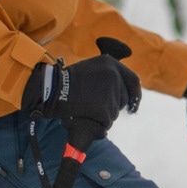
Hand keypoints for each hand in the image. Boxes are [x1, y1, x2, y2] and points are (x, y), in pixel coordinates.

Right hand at [23, 38, 141, 134]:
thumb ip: (108, 76)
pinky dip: (98, 124)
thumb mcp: (91, 69)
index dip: (136, 95)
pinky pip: (106, 122)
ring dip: (103, 114)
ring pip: (114, 112)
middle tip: (92, 104)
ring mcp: (111, 93)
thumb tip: (125, 91)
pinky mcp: (105, 109)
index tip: (134, 106)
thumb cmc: (67, 83)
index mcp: (111, 63)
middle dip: (112, 105)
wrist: (51, 91)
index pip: (133, 81)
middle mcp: (115, 76)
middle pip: (123, 98)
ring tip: (85, 107)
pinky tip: (85, 116)